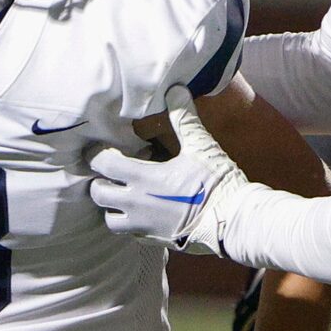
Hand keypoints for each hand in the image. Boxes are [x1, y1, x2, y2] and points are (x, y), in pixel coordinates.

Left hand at [88, 89, 250, 255]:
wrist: (233, 222)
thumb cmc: (216, 183)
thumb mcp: (200, 146)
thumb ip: (184, 118)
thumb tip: (176, 89)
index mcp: (142, 178)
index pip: (102, 164)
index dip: (98, 154)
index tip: (103, 149)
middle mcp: (135, 204)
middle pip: (98, 194)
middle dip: (101, 181)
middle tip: (115, 173)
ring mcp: (143, 226)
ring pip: (109, 219)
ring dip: (112, 207)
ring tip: (126, 195)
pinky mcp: (154, 240)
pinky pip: (130, 234)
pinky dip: (130, 223)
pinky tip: (145, 212)